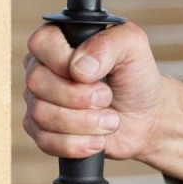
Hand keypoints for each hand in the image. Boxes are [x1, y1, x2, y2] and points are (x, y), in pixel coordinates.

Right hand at [24, 22, 166, 163]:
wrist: (146, 117)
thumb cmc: (136, 76)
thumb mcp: (133, 46)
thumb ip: (108, 43)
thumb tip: (78, 67)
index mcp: (59, 39)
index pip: (40, 43)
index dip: (63, 61)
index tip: (92, 74)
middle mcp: (42, 68)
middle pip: (37, 81)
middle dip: (79, 96)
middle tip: (107, 97)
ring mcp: (38, 100)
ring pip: (41, 113)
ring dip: (83, 122)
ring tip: (110, 121)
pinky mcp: (42, 131)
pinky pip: (44, 141)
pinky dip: (76, 144)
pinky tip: (97, 140)